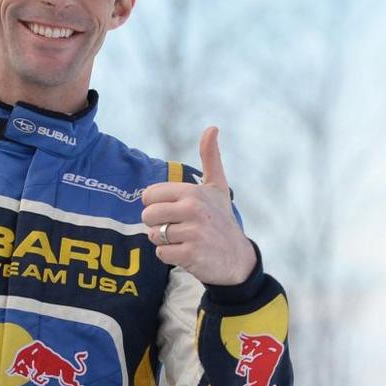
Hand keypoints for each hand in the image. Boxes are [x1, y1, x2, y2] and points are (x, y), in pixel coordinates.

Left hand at [139, 126, 257, 286]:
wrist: (237, 258)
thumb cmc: (222, 219)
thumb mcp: (218, 187)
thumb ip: (210, 158)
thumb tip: (212, 127)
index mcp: (193, 192)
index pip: (150, 195)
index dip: (156, 205)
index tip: (173, 210)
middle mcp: (193, 209)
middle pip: (148, 215)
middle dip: (156, 224)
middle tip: (176, 227)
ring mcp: (193, 232)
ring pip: (153, 235)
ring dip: (164, 241)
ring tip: (183, 239)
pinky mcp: (191, 254)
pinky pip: (161, 253)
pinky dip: (169, 256)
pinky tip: (186, 252)